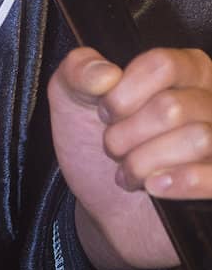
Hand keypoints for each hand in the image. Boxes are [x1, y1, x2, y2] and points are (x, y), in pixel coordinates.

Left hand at [48, 46, 211, 269]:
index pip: (163, 64)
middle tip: (113, 147)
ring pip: (197, 139)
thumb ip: (78, 71)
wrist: (105, 205)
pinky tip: (154, 187)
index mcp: (184, 69)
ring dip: (145, 161)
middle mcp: (210, 100)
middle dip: (128, 134)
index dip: (124, 93)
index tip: (105, 112)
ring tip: (129, 170)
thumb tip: (106, 73)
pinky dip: (179, 183)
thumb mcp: (71, 97)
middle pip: (173, 107)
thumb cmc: (94, 142)